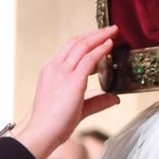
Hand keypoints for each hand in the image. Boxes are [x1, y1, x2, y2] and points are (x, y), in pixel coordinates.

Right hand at [10, 26, 119, 158]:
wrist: (43, 131)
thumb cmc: (55, 123)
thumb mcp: (79, 108)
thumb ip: (97, 101)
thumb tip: (116, 98)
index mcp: (51, 71)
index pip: (69, 49)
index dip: (85, 40)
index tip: (98, 37)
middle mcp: (55, 67)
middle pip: (75, 42)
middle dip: (93, 33)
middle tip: (109, 28)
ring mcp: (62, 72)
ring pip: (82, 46)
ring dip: (99, 36)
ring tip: (112, 30)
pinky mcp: (72, 80)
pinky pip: (89, 59)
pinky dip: (100, 49)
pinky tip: (110, 44)